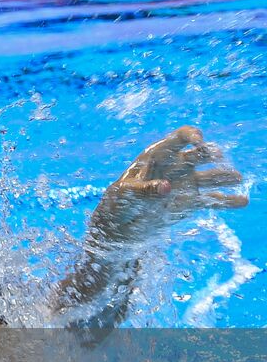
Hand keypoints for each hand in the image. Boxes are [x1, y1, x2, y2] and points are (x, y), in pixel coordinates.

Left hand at [91, 125, 247, 245]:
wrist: (121, 225)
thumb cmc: (119, 202)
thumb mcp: (127, 194)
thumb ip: (146, 190)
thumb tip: (166, 187)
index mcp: (156, 156)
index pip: (177, 139)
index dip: (190, 135)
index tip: (199, 140)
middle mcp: (175, 167)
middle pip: (197, 155)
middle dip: (209, 153)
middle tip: (219, 157)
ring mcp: (184, 184)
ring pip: (208, 176)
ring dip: (223, 176)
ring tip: (237, 177)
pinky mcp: (190, 202)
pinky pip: (211, 199)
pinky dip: (226, 200)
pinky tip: (242, 200)